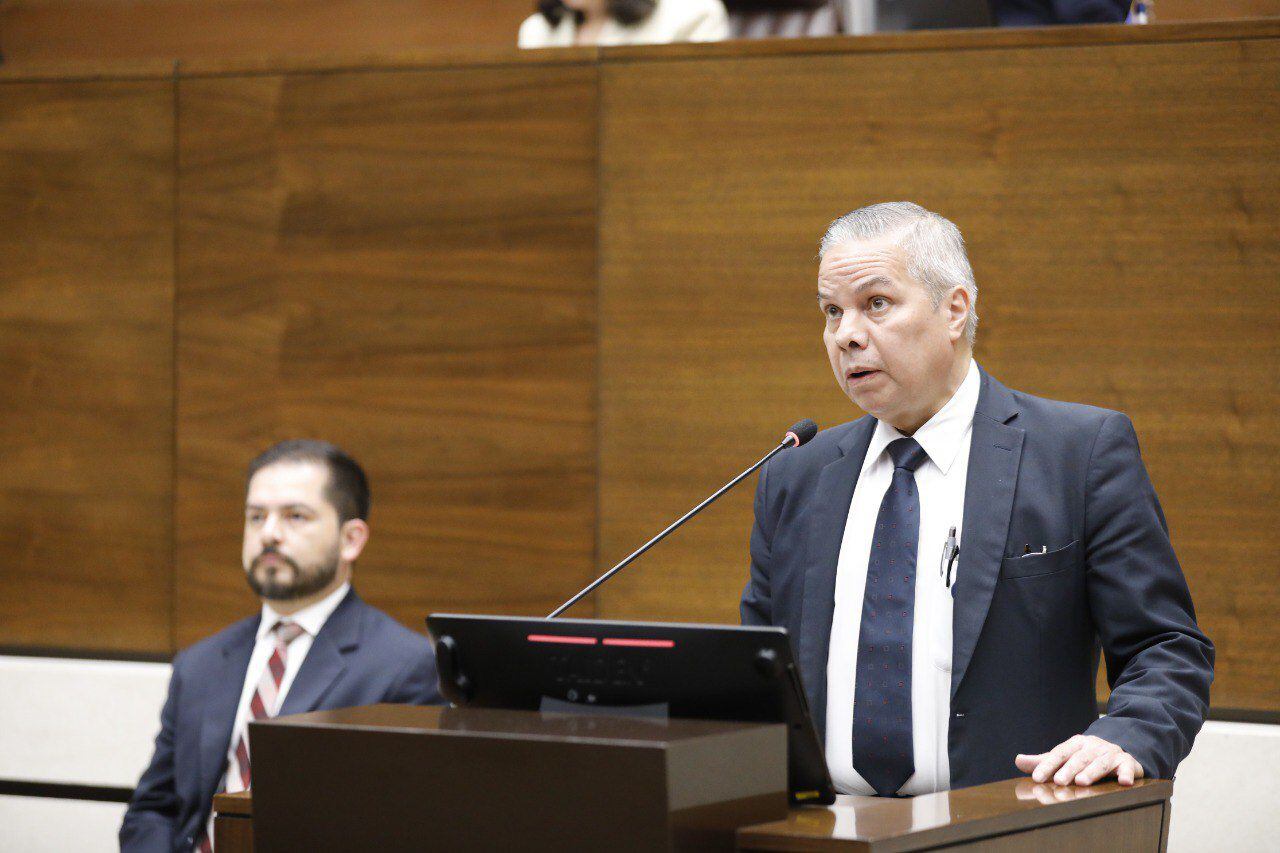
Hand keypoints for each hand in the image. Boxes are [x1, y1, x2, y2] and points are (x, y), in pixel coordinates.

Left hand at [1015, 735, 1143, 786]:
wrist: (1118, 752)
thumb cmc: (1086, 757)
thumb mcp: (1065, 757)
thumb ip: (1044, 761)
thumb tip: (1017, 760)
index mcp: (1076, 744)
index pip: (1059, 753)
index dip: (1047, 765)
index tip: (1036, 777)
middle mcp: (1093, 746)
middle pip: (1079, 757)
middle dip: (1068, 769)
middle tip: (1058, 781)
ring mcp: (1111, 753)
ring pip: (1100, 762)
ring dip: (1092, 772)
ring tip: (1082, 782)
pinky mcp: (1128, 763)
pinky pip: (1128, 768)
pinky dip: (1126, 774)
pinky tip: (1124, 782)